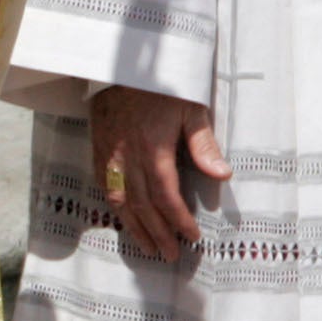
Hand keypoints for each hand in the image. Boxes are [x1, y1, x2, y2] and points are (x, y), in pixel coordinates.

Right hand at [90, 83, 228, 262]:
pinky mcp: (99, 152)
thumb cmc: (160, 85)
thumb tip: (222, 175)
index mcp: (152, 148)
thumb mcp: (190, 108)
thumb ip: (203, 144)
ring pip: (121, 202)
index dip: (178, 220)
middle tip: (171, 255)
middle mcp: (127, 157)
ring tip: (149, 249)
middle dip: (158, 233)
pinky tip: (126, 221)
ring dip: (136, 229)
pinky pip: (106, 188)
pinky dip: (116, 209)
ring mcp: (110, 156)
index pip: (166, 195)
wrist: (120, 64)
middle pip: (142, 205)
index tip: (191, 237)